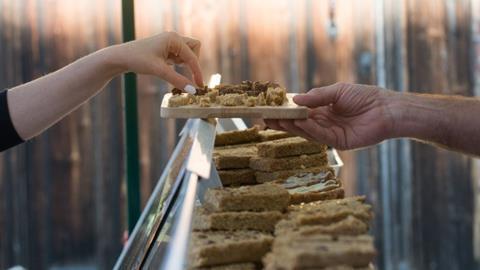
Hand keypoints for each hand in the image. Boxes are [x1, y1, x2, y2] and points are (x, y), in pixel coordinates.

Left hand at [109, 31, 203, 88]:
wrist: (120, 57)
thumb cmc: (138, 60)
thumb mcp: (159, 71)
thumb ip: (177, 80)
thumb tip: (193, 91)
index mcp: (174, 39)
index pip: (192, 57)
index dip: (197, 72)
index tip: (200, 86)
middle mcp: (174, 38)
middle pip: (195, 49)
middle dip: (193, 62)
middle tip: (184, 73)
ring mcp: (170, 43)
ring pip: (188, 53)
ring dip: (185, 63)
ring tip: (170, 69)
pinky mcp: (166, 49)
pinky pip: (180, 56)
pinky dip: (179, 64)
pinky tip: (167, 68)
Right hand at [265, 83, 396, 149]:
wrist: (387, 109)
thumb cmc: (365, 97)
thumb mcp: (337, 92)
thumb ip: (317, 97)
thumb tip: (295, 100)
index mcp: (324, 111)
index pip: (300, 112)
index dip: (286, 111)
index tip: (270, 109)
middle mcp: (325, 124)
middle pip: (300, 124)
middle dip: (283, 122)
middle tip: (266, 118)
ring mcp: (331, 134)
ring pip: (307, 131)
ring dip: (292, 126)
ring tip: (279, 120)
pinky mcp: (339, 143)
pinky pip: (321, 136)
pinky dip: (309, 129)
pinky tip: (298, 123)